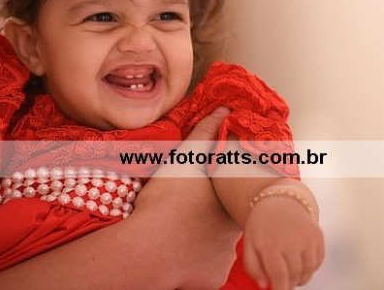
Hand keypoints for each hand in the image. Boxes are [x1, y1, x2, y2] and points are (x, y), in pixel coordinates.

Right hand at [134, 106, 239, 289]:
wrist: (148, 246)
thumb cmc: (169, 199)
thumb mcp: (187, 157)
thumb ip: (206, 132)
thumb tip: (224, 110)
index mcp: (233, 203)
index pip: (234, 197)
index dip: (220, 193)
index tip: (204, 192)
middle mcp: (235, 233)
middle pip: (227, 223)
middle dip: (213, 217)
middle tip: (189, 210)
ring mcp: (224, 259)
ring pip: (218, 247)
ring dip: (204, 239)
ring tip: (180, 230)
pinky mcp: (209, 278)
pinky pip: (205, 269)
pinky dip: (194, 262)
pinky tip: (178, 251)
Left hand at [243, 196, 324, 289]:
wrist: (279, 201)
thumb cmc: (262, 225)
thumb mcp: (249, 244)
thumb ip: (252, 267)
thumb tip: (265, 285)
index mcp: (270, 244)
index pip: (279, 277)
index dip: (280, 289)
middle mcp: (290, 240)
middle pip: (294, 276)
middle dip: (289, 284)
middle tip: (283, 282)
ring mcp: (306, 237)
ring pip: (308, 271)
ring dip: (301, 278)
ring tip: (291, 273)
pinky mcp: (317, 235)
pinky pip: (318, 262)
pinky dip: (311, 268)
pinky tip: (301, 262)